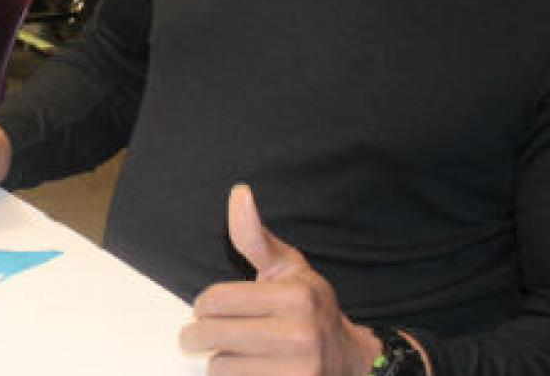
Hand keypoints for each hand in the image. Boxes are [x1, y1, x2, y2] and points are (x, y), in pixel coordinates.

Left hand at [179, 184, 381, 374]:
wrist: (349, 360)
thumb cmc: (309, 308)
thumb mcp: (288, 268)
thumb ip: (255, 237)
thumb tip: (239, 192)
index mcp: (296, 296)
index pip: (215, 300)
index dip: (205, 304)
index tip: (210, 307)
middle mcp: (300, 335)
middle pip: (212, 334)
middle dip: (199, 333)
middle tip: (201, 333)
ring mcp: (298, 371)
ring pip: (219, 367)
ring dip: (220, 360)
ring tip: (236, 353)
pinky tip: (250, 369)